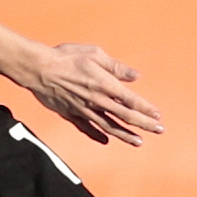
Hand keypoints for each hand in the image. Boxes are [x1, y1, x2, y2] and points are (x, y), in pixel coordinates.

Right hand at [20, 43, 162, 145]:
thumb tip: (135, 76)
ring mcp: (84, 110)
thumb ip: (116, 67)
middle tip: (159, 130)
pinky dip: (97, 136)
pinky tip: (106, 141)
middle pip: (125, 117)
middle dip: (144, 124)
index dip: (146, 109)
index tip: (158, 116)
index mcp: (105, 85)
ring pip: (109, 127)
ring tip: (139, 142)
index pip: (131, 101)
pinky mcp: (71, 115)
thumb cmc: (66, 57)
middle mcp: (97, 101)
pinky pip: (87, 129)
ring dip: (125, 135)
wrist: (37, 68)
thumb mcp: (94, 54)